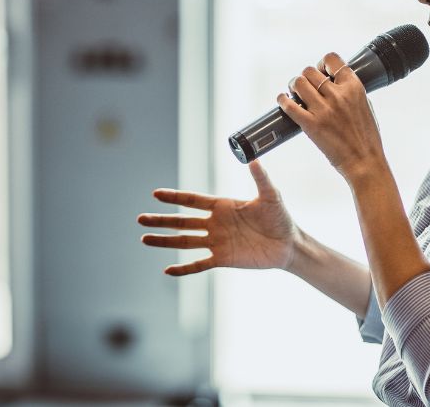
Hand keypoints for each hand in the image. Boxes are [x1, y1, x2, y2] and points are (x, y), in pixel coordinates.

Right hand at [138, 159, 298, 275]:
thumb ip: (260, 178)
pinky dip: (184, 268)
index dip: (175, 197)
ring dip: (165, 241)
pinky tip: (168, 270)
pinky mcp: (223, 259)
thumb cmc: (280, 218)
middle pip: (182, 221)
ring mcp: (217, 242)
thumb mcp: (271, 195)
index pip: (193, 200)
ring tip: (144, 238)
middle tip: (140, 218)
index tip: (156, 194)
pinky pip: (198, 264)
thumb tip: (253, 158)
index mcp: (223, 206)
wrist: (288, 245)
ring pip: (185, 242)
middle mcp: (216, 223)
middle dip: (161, 220)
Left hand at [277, 52, 385, 180]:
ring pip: (298, 83)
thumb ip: (351, 91)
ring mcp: (324, 110)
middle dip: (305, 77)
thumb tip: (334, 82)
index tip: (320, 71)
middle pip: (309, 71)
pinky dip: (283, 101)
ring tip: (295, 93)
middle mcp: (338, 95)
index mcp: (354, 87)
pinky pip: (290, 105)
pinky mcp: (311, 125)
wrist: (365, 162)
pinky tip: (283, 101)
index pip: (331, 59)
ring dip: (293, 86)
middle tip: (304, 86)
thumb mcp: (364, 105)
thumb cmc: (367, 137)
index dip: (322, 63)